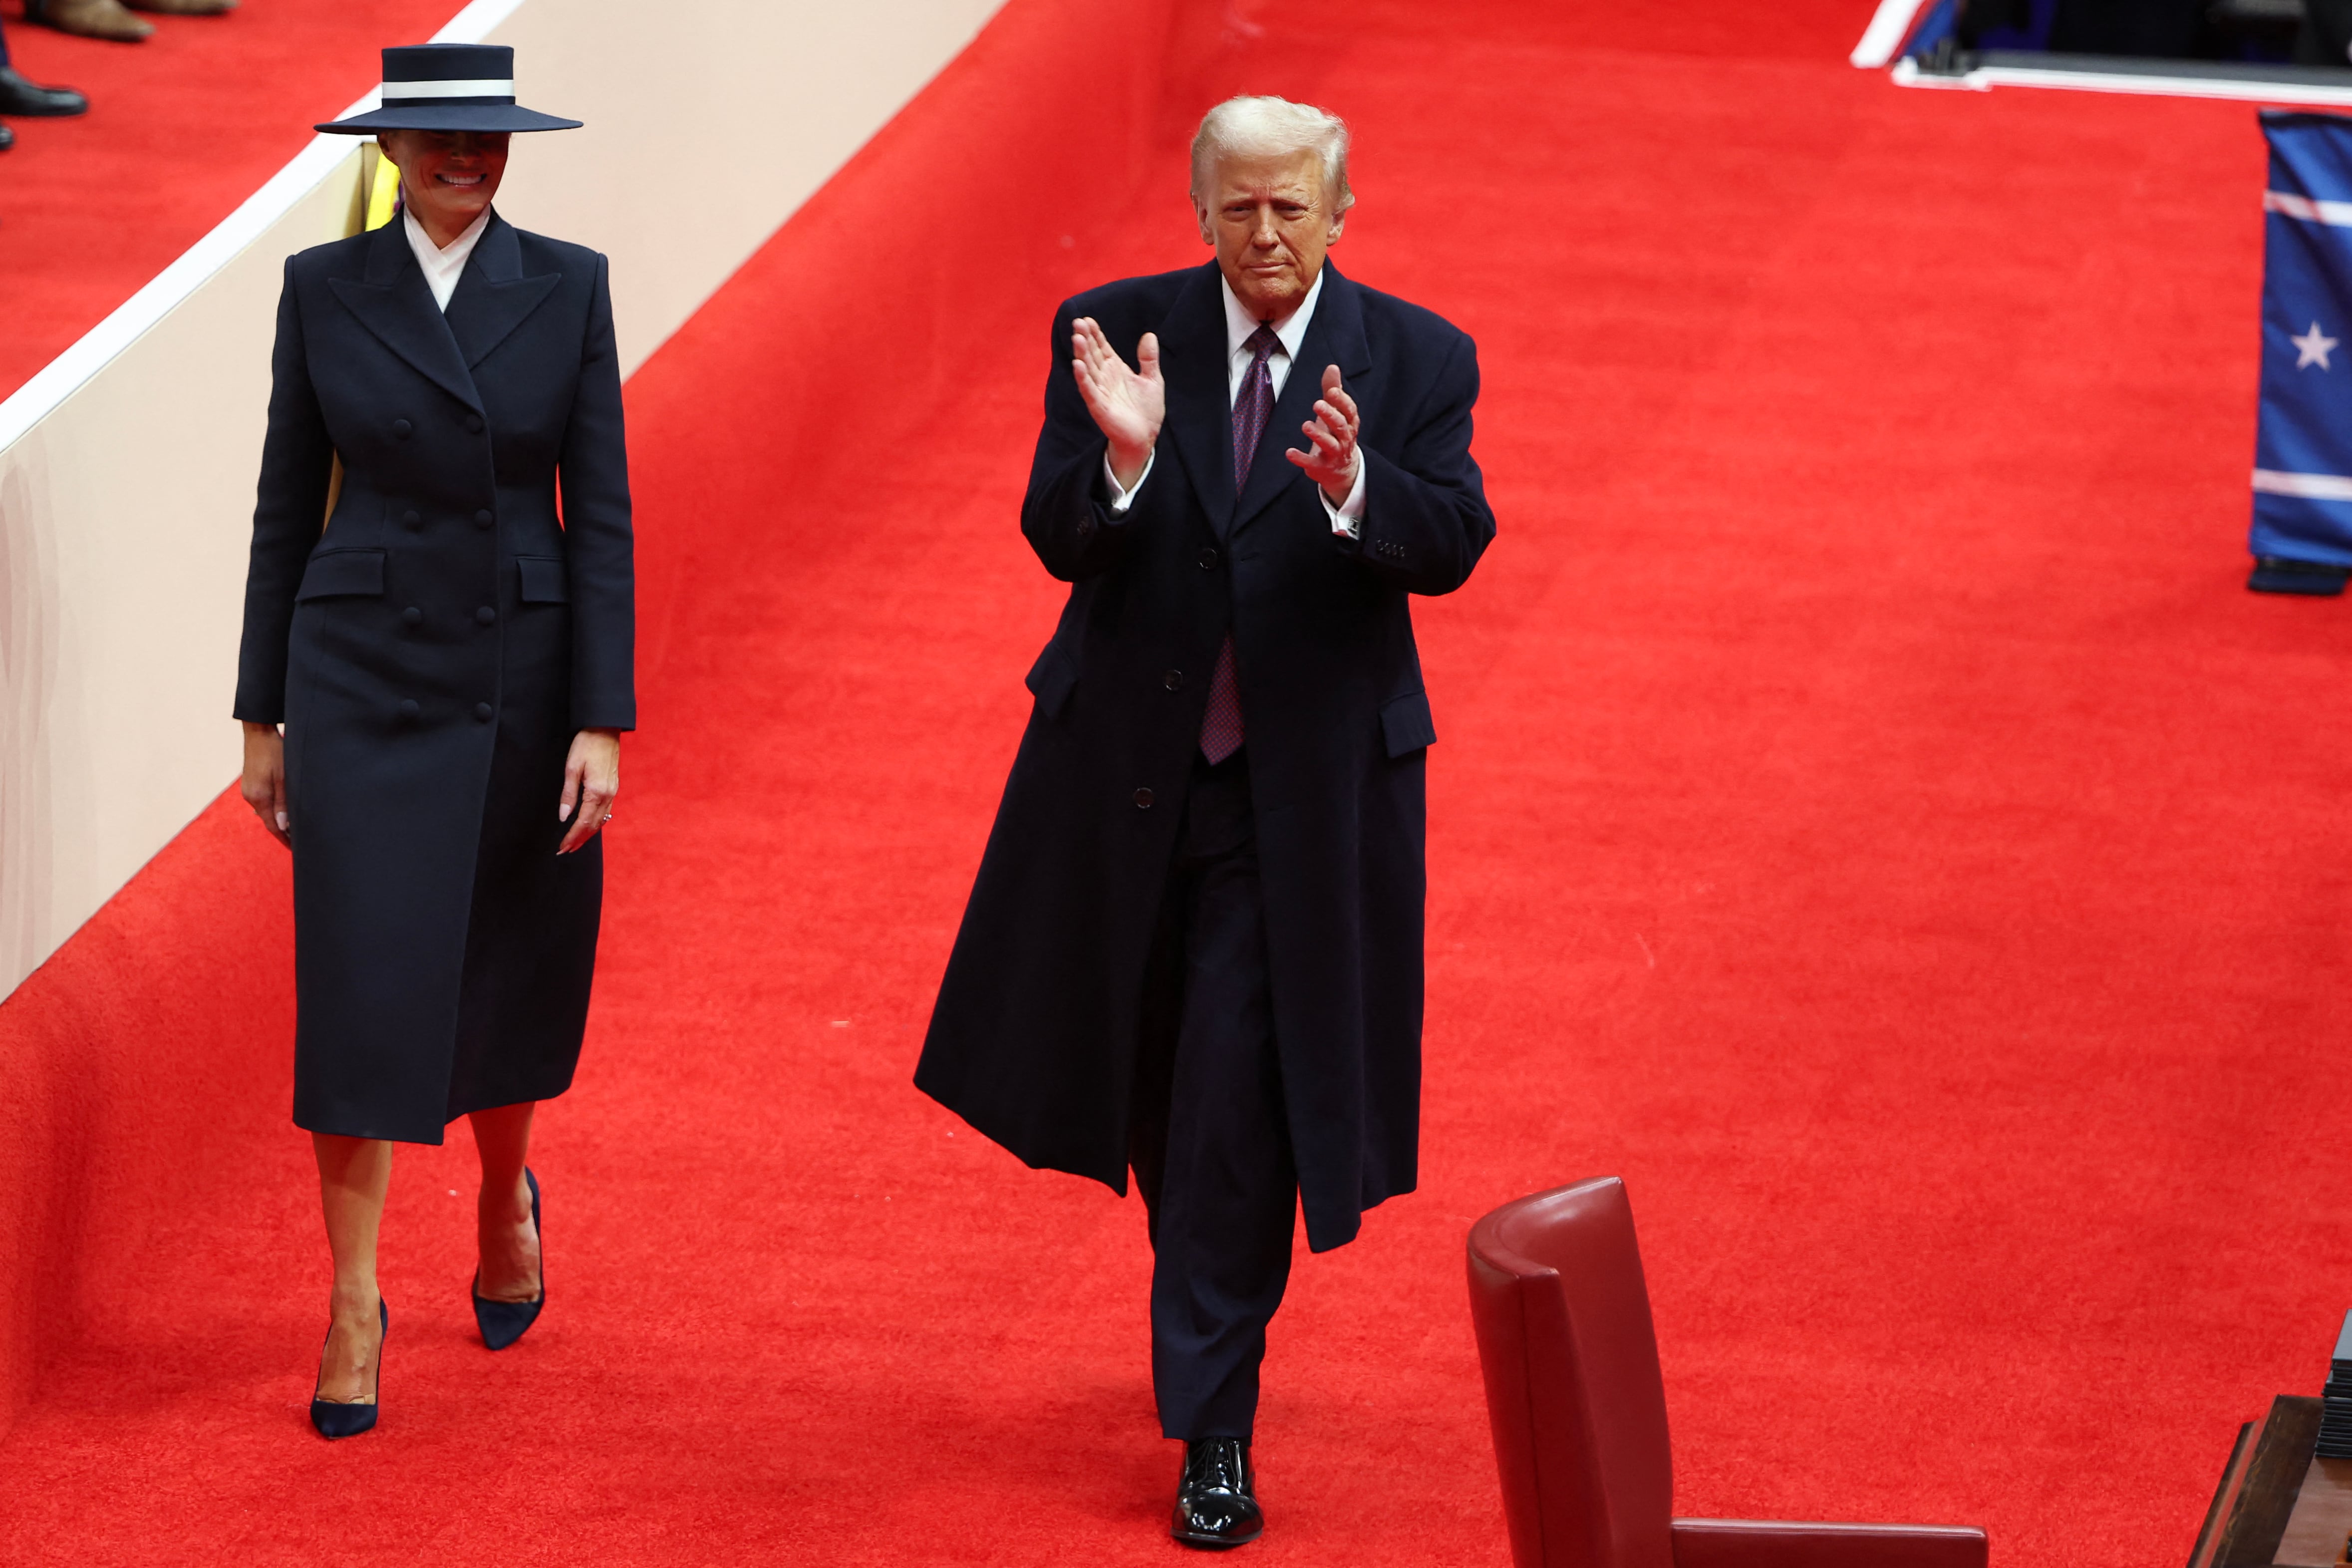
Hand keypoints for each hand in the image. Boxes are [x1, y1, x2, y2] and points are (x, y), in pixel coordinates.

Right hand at [240, 721, 290, 848]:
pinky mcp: (251, 784)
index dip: (285, 839)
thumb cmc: (275, 753)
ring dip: (279, 820)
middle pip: (269, 820)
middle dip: (283, 832)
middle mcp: (251, 797)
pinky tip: (284, 810)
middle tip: (300, 841)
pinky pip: (263, 802)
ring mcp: (249, 790)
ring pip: (266, 811)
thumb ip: (284, 803)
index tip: (297, 849)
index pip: (273, 826)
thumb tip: (283, 826)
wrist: (259, 734)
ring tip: (296, 828)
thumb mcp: (284, 778)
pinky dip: (274, 809)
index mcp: (259, 798)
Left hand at [557, 729, 619, 853]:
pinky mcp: (613, 787)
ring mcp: (613, 792)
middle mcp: (608, 795)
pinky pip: (606, 812)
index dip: (571, 837)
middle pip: (594, 826)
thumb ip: (568, 795)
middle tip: (566, 850)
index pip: (582, 822)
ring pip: (601, 821)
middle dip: (579, 840)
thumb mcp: (571, 768)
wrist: (605, 729)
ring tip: (576, 843)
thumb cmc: (586, 745)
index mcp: (596, 792)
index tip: (562, 847)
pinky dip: (596, 823)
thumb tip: (564, 816)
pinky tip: (589, 825)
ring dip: (588, 834)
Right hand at [1071, 317, 1162, 489]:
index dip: (1095, 334)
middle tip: (1078, 322)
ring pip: (1088, 370)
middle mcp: (1105, 378)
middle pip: (1092, 354)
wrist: (1146, 436)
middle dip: (1085, 339)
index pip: (1102, 347)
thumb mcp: (1153, 379)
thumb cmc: (1147, 410)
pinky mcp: (1099, 407)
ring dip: (1082, 354)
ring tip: (1077, 338)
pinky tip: (1077, 365)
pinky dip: (1083, 378)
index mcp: (1115, 369)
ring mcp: (1100, 392)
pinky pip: (1089, 391)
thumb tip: (1149, 335)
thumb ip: (1149, 359)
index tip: (1087, 319)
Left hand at [1285, 364, 1359, 505]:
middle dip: (1330, 415)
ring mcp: (1334, 454)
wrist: (1342, 470)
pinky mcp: (1321, 467)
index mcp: (1350, 423)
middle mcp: (1345, 439)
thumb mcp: (1337, 412)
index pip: (1350, 411)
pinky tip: (1289, 452)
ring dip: (1318, 435)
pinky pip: (1312, 463)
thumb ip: (1334, 390)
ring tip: (1305, 425)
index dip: (1342, 401)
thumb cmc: (1337, 434)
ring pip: (1330, 445)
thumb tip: (1333, 366)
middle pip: (1341, 426)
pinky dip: (1301, 459)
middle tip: (1317, 404)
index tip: (1332, 391)